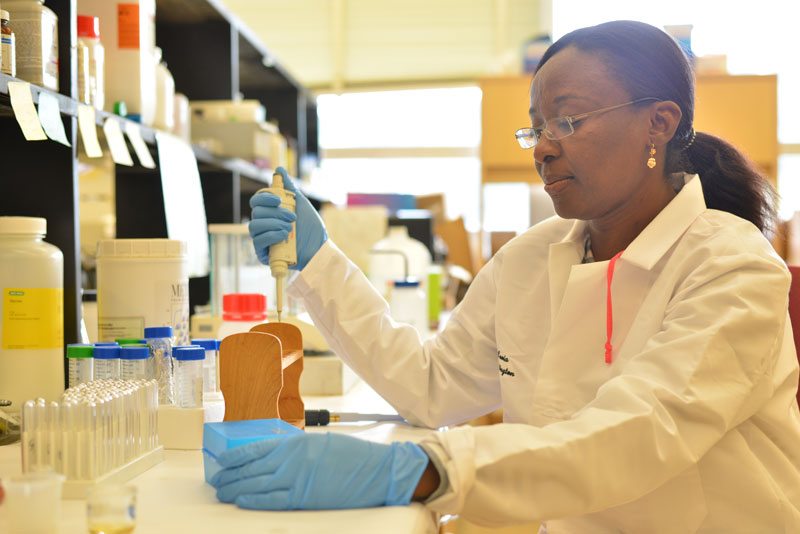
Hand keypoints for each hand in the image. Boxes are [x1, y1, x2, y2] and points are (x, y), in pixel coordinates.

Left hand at [210, 433, 429, 509]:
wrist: (376, 471)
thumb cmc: (351, 455)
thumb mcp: (318, 444)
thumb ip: (295, 450)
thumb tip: (273, 457)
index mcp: (295, 443)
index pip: (255, 448)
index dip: (234, 457)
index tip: (221, 462)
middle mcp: (291, 460)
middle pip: (251, 469)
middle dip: (230, 476)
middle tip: (217, 481)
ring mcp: (296, 480)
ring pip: (256, 485)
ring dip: (236, 489)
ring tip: (223, 492)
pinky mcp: (303, 499)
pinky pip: (271, 500)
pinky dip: (253, 500)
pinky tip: (241, 500)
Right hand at [248, 167, 326, 269]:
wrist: (319, 248)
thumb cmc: (311, 227)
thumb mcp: (301, 204)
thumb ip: (289, 188)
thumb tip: (279, 170)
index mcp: (270, 212)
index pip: (256, 201)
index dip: (264, 197)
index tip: (279, 199)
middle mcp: (263, 225)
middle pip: (256, 212)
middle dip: (275, 212)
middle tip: (293, 217)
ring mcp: (262, 239)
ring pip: (254, 226)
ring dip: (273, 224)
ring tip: (289, 227)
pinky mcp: (264, 253)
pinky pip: (258, 241)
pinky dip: (271, 235)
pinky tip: (284, 235)